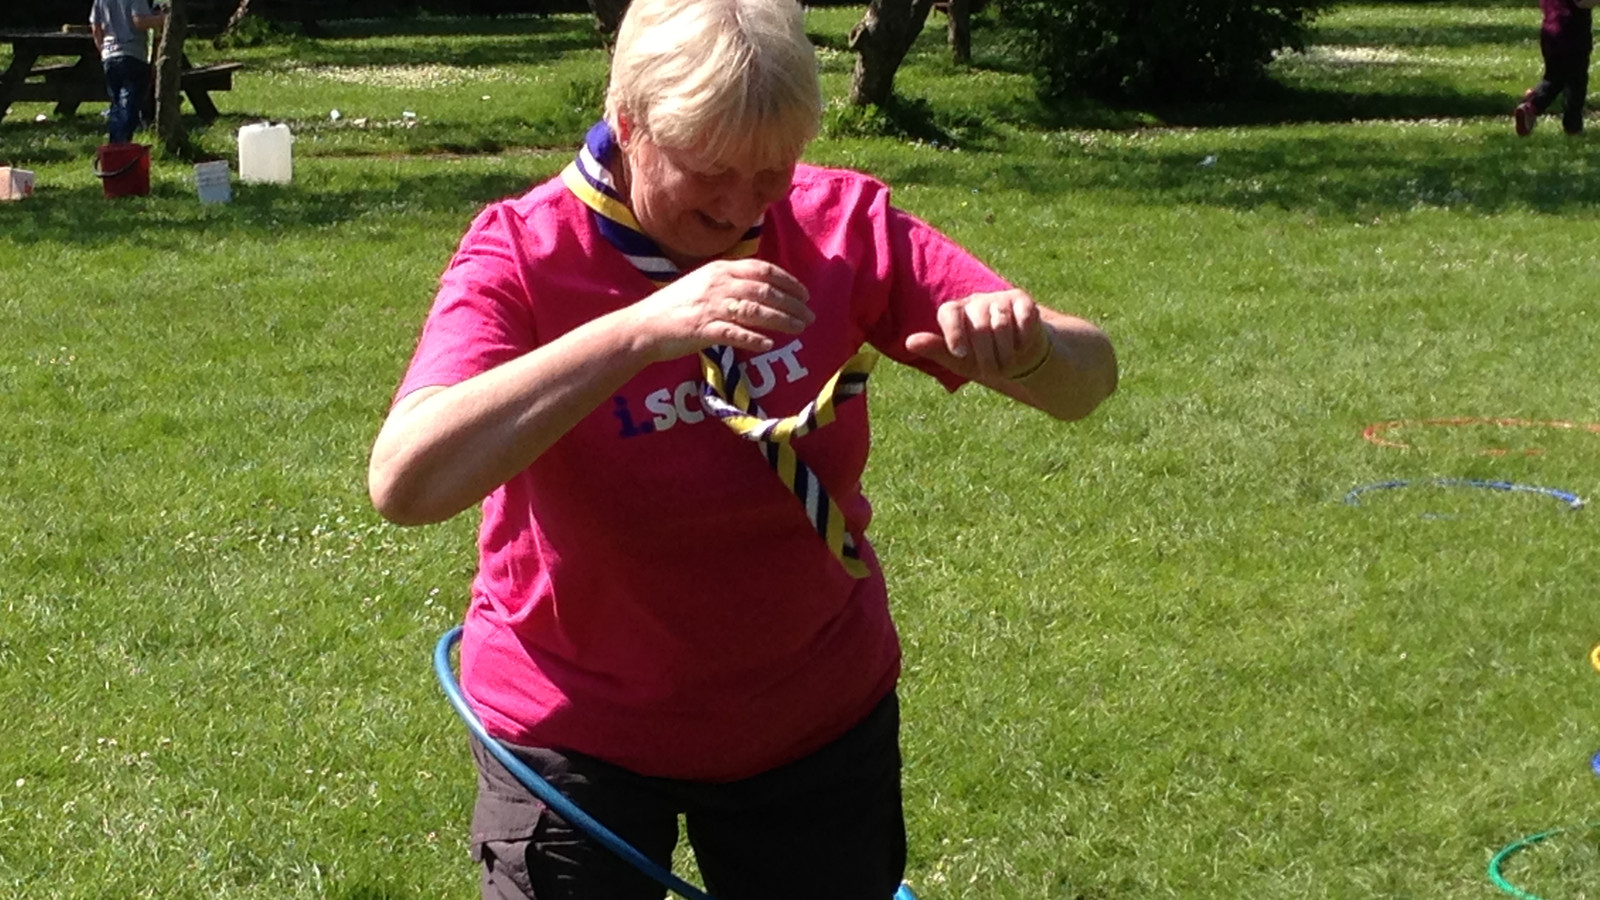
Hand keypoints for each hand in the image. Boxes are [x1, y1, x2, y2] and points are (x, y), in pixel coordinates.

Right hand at [623, 259, 813, 362]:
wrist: (643, 326)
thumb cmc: (675, 306)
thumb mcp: (703, 283)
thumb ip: (730, 282)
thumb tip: (761, 288)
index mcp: (720, 269)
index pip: (763, 270)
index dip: (788, 282)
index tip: (804, 294)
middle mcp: (718, 284)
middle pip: (765, 290)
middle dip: (792, 303)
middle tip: (809, 315)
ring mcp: (711, 306)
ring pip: (755, 311)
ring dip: (782, 320)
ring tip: (799, 329)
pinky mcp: (703, 329)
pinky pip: (735, 333)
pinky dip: (753, 338)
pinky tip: (768, 344)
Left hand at [904, 290, 1049, 380]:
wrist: (1016, 356)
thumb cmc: (980, 358)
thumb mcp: (957, 360)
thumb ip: (935, 349)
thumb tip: (909, 342)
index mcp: (955, 312)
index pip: (949, 312)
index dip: (953, 333)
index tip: (960, 354)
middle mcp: (975, 301)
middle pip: (978, 324)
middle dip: (986, 354)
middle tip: (991, 371)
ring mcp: (999, 298)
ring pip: (1001, 323)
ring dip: (1005, 351)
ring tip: (1006, 364)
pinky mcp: (1022, 300)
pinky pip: (1022, 317)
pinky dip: (1022, 337)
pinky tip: (1021, 346)